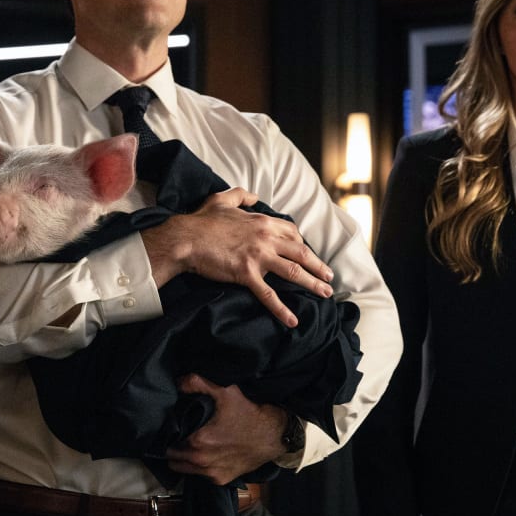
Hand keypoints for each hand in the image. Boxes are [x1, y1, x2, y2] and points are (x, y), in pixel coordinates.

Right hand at [140, 187, 333, 326]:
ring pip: (293, 271)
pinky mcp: (246, 274)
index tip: (308, 254)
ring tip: (325, 293)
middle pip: (301, 252)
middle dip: (318, 266)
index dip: (303, 244)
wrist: (185, 238)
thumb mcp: (223, 199)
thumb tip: (255, 196)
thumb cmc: (202, 220)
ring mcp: (258, 256)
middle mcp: (266, 238)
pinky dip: (282, 308)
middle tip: (330, 277)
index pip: (292, 233)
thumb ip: (242, 195)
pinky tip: (292, 320)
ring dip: (312, 283)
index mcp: (263, 221)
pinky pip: (268, 294)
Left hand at [165, 374, 286, 484]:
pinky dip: (200, 467)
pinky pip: (201, 476)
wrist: (275, 435)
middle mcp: (202, 462)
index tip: (174, 426)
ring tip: (192, 444)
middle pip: (172, 459)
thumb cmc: (250, 414)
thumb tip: (178, 381)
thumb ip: (198, 383)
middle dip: (174, 447)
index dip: (169, 433)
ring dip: (185, 459)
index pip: (168, 443)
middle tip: (181, 434)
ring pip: (185, 469)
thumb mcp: (226, 392)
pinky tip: (207, 453)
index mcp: (198, 442)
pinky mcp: (222, 479)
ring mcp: (211, 473)